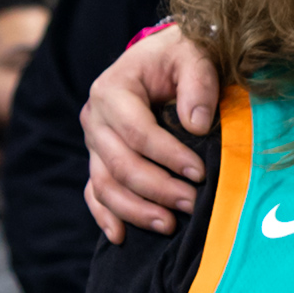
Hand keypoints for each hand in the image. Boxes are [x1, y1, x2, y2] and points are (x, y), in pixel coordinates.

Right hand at [82, 28, 219, 241]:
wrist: (166, 58)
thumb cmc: (181, 57)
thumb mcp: (193, 56)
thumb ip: (198, 84)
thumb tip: (196, 125)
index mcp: (112, 89)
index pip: (137, 132)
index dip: (168, 156)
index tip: (200, 173)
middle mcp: (95, 118)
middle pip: (120, 164)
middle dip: (157, 189)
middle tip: (191, 204)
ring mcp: (93, 142)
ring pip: (105, 184)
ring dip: (135, 210)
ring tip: (169, 225)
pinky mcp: (98, 159)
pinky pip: (95, 192)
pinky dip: (105, 215)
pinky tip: (121, 236)